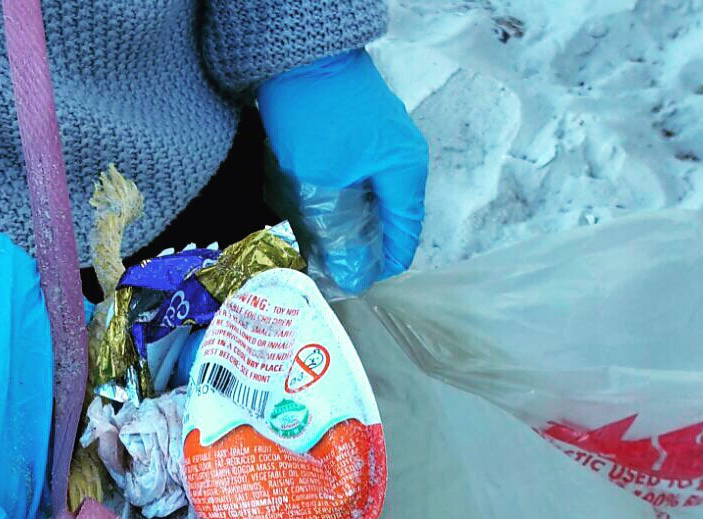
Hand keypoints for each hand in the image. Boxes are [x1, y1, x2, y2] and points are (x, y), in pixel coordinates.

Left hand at [259, 49, 428, 288]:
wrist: (297, 53)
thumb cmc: (314, 118)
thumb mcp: (321, 185)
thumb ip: (338, 236)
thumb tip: (350, 278)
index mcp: (405, 172)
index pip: (405, 235)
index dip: (382, 264)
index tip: (354, 282)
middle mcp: (404, 159)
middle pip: (391, 219)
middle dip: (363, 246)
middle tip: (332, 266)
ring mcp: (386, 144)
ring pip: (375, 200)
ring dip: (351, 223)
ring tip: (323, 242)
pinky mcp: (366, 135)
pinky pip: (363, 180)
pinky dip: (345, 200)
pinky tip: (321, 210)